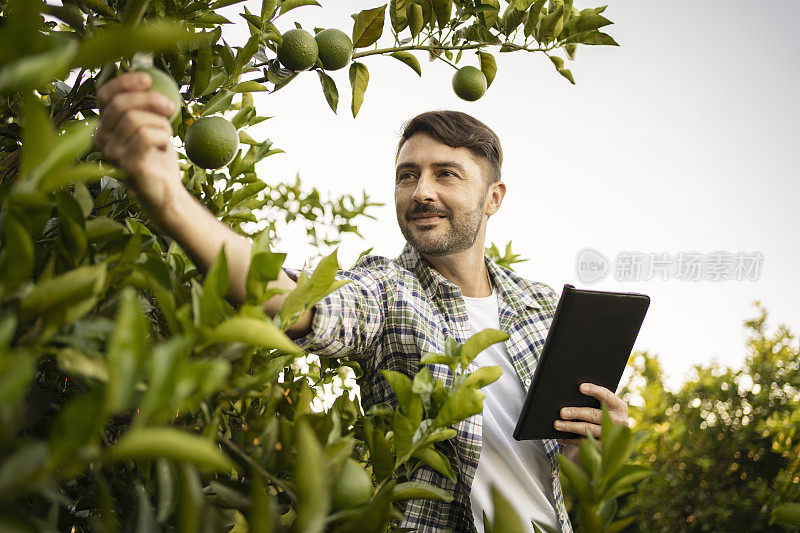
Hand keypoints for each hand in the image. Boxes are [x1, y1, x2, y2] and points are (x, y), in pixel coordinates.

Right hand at [94, 71, 183, 224]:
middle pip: (120, 105)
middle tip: (170, 106)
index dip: (124, 82)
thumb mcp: (152, 125)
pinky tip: (165, 147)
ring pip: (135, 120)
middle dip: (149, 100)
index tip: (148, 78)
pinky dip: (162, 136)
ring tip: (167, 135)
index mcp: (104, 126)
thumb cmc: (159, 158)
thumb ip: (145, 106)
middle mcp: (101, 139)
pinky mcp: (126, 164)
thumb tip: (149, 73)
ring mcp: (111, 153)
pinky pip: (145, 137)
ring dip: (160, 123)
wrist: (166, 191)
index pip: (104, 95)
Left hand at [554, 383, 628, 454]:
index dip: (594, 391)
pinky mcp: (605, 447)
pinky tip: (560, 438)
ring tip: (557, 424)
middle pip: (594, 415)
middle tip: (562, 412)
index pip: (606, 395)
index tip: (580, 387)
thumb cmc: (601, 413)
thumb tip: (568, 396)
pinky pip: (585, 443)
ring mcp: (612, 435)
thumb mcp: (601, 406)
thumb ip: (591, 400)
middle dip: (577, 413)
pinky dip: (571, 441)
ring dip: (571, 427)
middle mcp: (619, 420)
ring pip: (589, 430)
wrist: (611, 437)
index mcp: (619, 406)